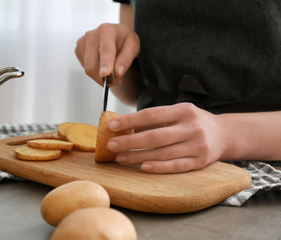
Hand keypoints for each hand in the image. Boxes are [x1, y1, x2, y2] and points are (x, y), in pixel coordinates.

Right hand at [75, 23, 139, 85]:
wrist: (116, 34)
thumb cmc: (125, 40)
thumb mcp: (133, 47)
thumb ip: (126, 60)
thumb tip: (117, 73)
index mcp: (107, 30)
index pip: (105, 50)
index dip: (105, 64)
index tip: (105, 75)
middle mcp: (91, 35)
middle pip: (92, 65)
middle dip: (104, 78)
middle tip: (116, 79)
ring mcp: (82, 42)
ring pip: (88, 69)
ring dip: (100, 76)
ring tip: (111, 68)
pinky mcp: (78, 50)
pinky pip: (85, 68)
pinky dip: (95, 71)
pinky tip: (102, 63)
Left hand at [105, 103, 225, 172]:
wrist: (224, 134)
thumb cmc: (192, 122)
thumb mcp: (177, 113)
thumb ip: (155, 120)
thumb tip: (123, 126)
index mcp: (183, 110)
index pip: (151, 115)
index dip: (129, 121)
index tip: (111, 126)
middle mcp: (191, 127)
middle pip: (155, 136)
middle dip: (129, 141)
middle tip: (111, 145)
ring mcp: (197, 145)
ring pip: (162, 153)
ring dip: (138, 156)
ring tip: (120, 158)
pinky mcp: (200, 162)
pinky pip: (176, 166)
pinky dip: (159, 167)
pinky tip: (143, 167)